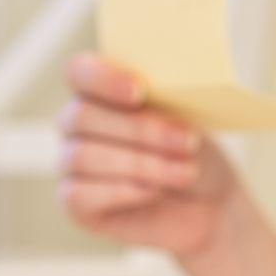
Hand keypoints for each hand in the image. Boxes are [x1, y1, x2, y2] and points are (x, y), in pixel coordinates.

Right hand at [58, 53, 241, 256]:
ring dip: (141, 164)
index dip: (103, 79)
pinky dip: (122, 192)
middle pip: (82, 116)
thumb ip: (167, 100)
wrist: (205, 203)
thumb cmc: (191, 152)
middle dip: (140, 130)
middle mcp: (75, 123)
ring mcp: (70, 162)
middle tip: (188, 141)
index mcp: (98, 90)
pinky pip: (80, 194)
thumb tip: (163, 93)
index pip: (79, 72)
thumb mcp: (188, 120)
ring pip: (84, 155)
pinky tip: (154, 191)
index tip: (140, 91)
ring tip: (186, 173)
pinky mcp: (74, 203)